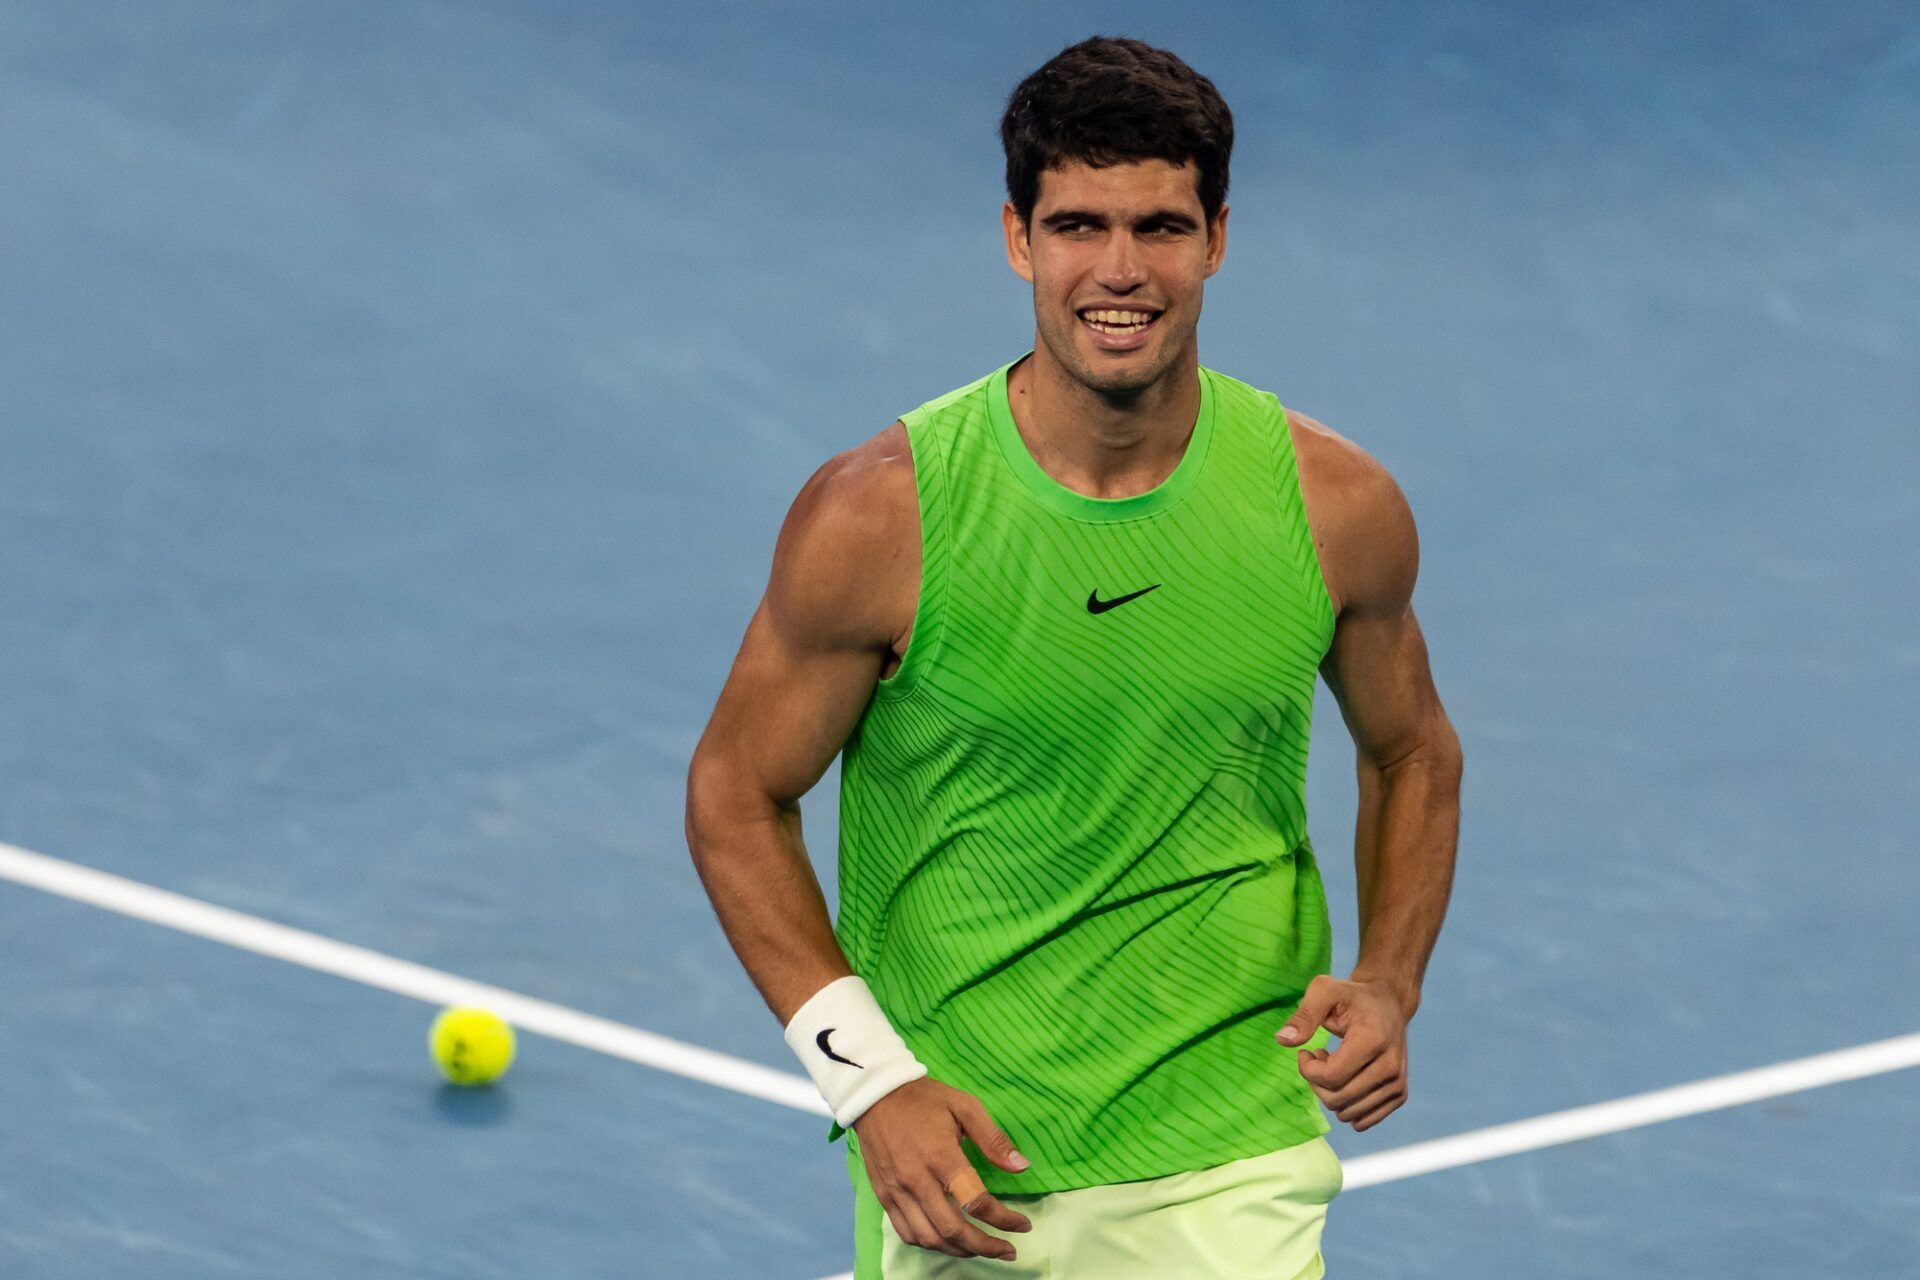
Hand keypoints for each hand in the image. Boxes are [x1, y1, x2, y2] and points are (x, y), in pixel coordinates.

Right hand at [852, 1076, 1034, 1259]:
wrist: (874, 1095)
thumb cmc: (924, 1099)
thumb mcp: (965, 1106)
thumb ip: (993, 1139)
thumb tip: (1021, 1167)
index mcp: (941, 1156)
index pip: (976, 1202)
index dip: (1004, 1220)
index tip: (1022, 1225)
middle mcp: (917, 1180)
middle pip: (953, 1230)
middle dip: (985, 1246)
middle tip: (1007, 1251)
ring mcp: (897, 1191)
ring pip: (929, 1238)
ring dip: (959, 1250)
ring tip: (981, 1248)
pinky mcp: (884, 1196)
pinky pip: (907, 1232)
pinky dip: (930, 1244)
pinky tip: (947, 1241)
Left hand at [1275, 974, 1410, 1131]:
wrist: (1388, 1004)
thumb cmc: (1352, 996)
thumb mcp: (1324, 990)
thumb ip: (1304, 1015)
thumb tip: (1282, 1040)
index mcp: (1374, 1041)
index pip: (1331, 1077)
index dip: (1308, 1069)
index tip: (1306, 1052)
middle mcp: (1391, 1066)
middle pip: (1337, 1099)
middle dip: (1316, 1082)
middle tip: (1318, 1057)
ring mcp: (1397, 1083)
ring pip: (1347, 1113)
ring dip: (1330, 1093)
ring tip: (1334, 1065)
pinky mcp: (1398, 1095)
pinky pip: (1362, 1121)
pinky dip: (1346, 1106)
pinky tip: (1346, 1080)